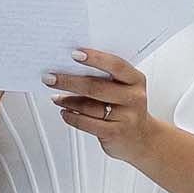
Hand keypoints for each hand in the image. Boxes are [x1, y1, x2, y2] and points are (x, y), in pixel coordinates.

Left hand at [46, 47, 153, 163]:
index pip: (115, 65)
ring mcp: (125, 116)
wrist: (142, 139)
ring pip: (88, 106)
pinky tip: (65, 112)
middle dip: (69, 81)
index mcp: (136, 80)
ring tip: (56, 97)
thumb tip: (72, 69)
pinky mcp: (115, 133)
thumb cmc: (127, 109)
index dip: (94, 58)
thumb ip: (106, 79)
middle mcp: (133, 97)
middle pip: (96, 86)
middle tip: (51, 78)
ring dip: (67, 100)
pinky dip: (72, 117)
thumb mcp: (125, 89)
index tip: (74, 54)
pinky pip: (86, 123)